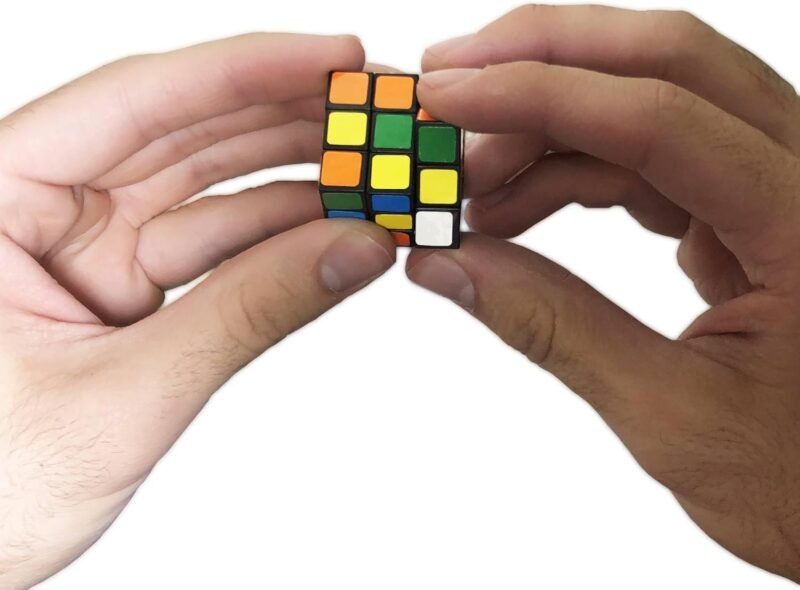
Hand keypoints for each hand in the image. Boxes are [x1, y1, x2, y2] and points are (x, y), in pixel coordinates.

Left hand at [0, 34, 393, 587]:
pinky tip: (334, 227)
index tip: (333, 60)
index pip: (134, 102)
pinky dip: (275, 241)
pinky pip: (209, 245)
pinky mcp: (118, 287)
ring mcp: (81, 247)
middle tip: (372, 111)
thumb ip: (246, 316)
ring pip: (205, 188)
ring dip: (293, 181)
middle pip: (180, 132)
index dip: (245, 71)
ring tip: (371, 170)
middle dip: (284, 119)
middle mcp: (33, 205)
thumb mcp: (122, 397)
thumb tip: (352, 252)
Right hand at [408, 5, 799, 580]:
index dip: (539, 97)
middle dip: (545, 60)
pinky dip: (573, 168)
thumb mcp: (670, 415)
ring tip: (471, 185)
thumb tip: (449, 264)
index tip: (447, 96)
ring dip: (548, 128)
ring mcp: (782, 186)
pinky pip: (652, 155)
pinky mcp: (751, 207)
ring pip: (653, 102)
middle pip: (670, 63)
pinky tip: (517, 206)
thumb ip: (554, 329)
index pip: (661, 120)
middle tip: (448, 84)